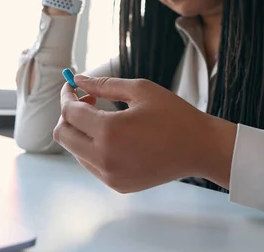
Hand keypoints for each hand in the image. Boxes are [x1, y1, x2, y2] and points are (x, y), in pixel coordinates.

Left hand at [53, 75, 236, 192]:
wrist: (200, 149)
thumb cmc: (174, 115)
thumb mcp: (140, 90)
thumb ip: (104, 85)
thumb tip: (79, 80)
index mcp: (109, 131)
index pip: (70, 112)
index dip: (67, 95)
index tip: (73, 85)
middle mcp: (104, 157)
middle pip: (63, 135)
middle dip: (68, 115)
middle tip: (87, 100)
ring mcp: (110, 175)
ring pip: (75, 151)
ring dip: (81, 132)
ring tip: (104, 117)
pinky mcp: (118, 185)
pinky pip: (91, 164)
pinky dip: (93, 148)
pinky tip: (114, 136)